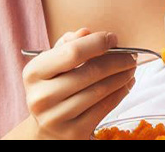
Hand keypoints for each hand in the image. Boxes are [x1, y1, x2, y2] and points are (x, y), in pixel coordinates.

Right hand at [21, 28, 136, 139]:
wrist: (46, 129)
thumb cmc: (53, 87)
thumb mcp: (52, 64)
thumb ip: (67, 45)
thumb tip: (86, 32)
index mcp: (33, 73)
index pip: (72, 52)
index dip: (97, 43)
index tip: (113, 38)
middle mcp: (41, 96)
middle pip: (90, 72)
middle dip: (117, 60)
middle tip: (131, 55)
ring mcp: (57, 117)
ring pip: (100, 90)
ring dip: (122, 76)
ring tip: (131, 68)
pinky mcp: (74, 132)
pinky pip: (105, 108)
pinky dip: (120, 93)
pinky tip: (126, 84)